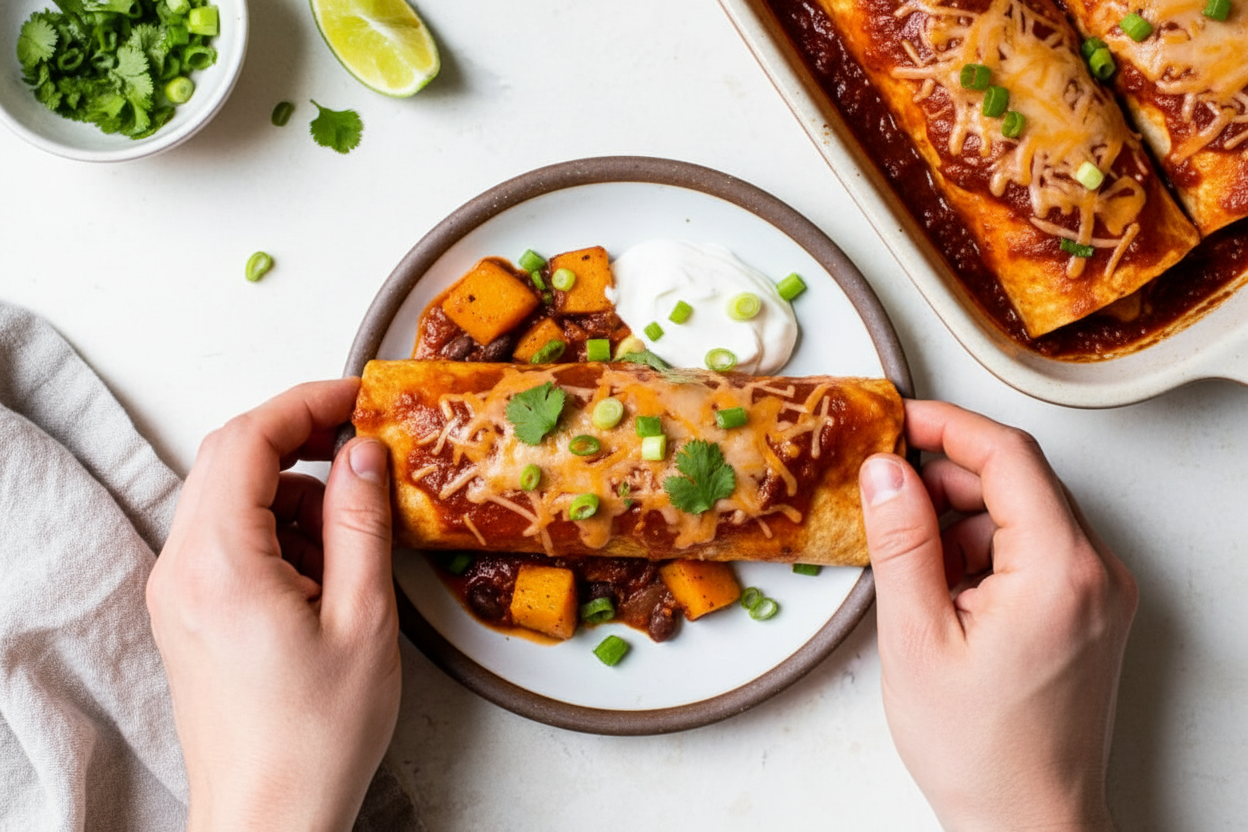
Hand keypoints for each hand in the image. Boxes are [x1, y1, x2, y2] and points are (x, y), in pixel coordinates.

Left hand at [147, 379, 400, 831]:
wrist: (267, 818)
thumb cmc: (315, 737)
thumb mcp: (362, 618)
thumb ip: (359, 521)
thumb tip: (362, 451)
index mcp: (220, 563)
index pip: (248, 440)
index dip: (307, 403)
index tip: (359, 396)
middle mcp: (181, 568)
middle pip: (230, 458)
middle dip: (300, 439)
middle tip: (363, 446)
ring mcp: (177, 591)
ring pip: (231, 496)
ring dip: (293, 491)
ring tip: (351, 536)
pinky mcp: (188, 611)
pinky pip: (228, 537)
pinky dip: (278, 529)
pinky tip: (323, 570)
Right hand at [859, 400, 1136, 831]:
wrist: (1028, 823)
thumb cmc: (978, 750)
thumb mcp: (916, 637)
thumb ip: (901, 542)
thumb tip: (885, 469)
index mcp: (1061, 569)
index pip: (1008, 456)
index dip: (946, 425)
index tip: (897, 419)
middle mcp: (1095, 571)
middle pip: (1018, 480)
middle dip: (945, 476)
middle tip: (883, 490)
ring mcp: (1097, 592)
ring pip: (1022, 513)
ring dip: (960, 517)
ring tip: (908, 560)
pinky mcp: (1087, 611)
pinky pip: (1033, 549)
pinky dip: (982, 550)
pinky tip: (941, 587)